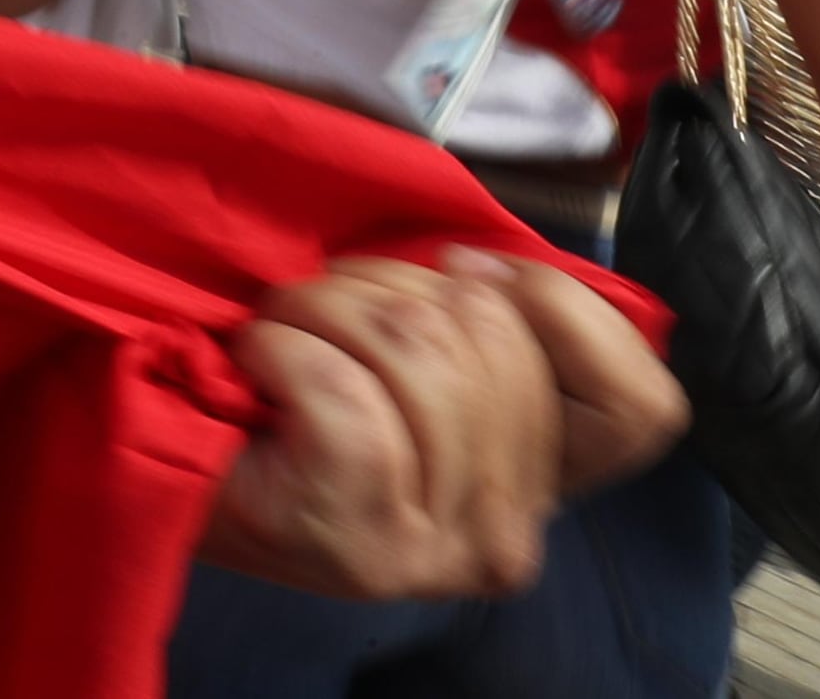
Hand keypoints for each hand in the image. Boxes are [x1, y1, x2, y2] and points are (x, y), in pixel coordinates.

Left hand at [196, 255, 613, 600]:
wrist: (177, 459)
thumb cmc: (295, 389)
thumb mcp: (419, 345)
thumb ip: (488, 321)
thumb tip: (487, 268)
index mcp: (544, 486)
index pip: (642, 404)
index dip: (557, 307)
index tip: (459, 271)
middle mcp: (508, 536)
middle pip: (496, 342)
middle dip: (391, 286)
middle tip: (324, 307)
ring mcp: (437, 551)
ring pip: (416, 351)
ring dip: (322, 307)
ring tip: (283, 331)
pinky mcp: (357, 540)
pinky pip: (341, 390)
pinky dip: (283, 347)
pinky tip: (257, 363)